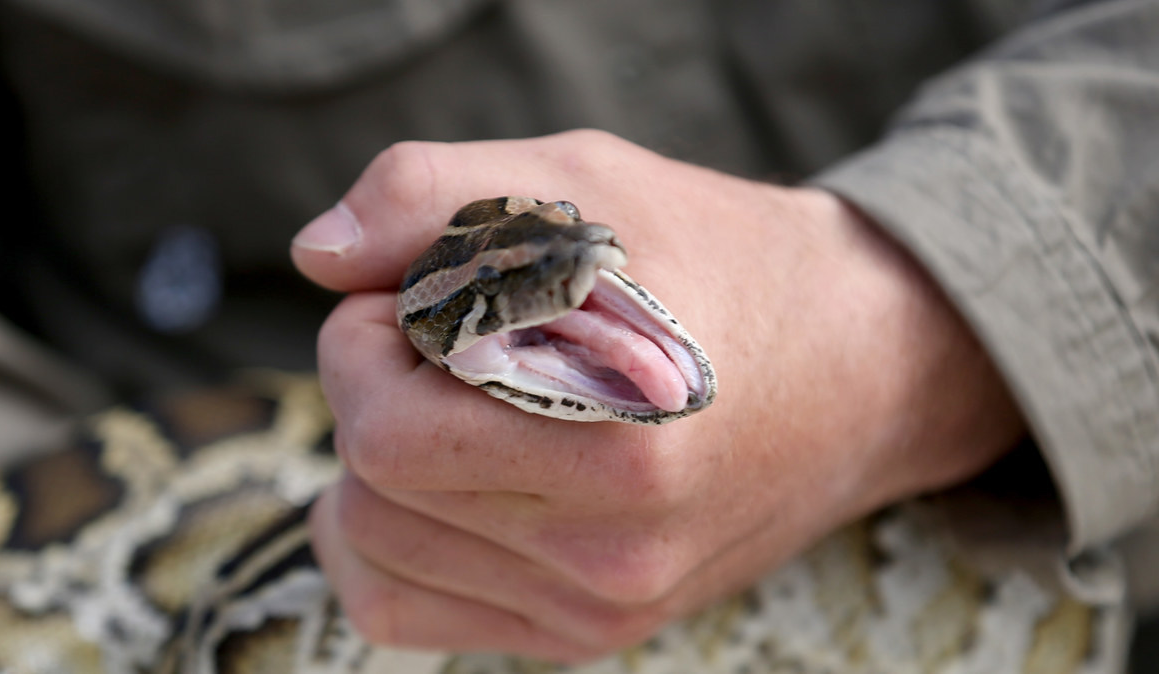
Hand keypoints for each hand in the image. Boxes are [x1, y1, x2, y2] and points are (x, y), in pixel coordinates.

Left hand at [290, 130, 1023, 661]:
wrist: (859, 367)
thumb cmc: (719, 261)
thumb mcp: (588, 182)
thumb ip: (435, 197)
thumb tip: (316, 255)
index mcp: (618, 437)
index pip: (386, 430)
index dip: (365, 341)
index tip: (418, 299)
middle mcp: (612, 548)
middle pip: (372, 491)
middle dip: (367, 393)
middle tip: (435, 341)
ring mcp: (601, 602)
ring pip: (375, 553)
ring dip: (375, 463)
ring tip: (450, 403)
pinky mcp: (589, 631)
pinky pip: (404, 613)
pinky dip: (382, 541)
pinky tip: (428, 481)